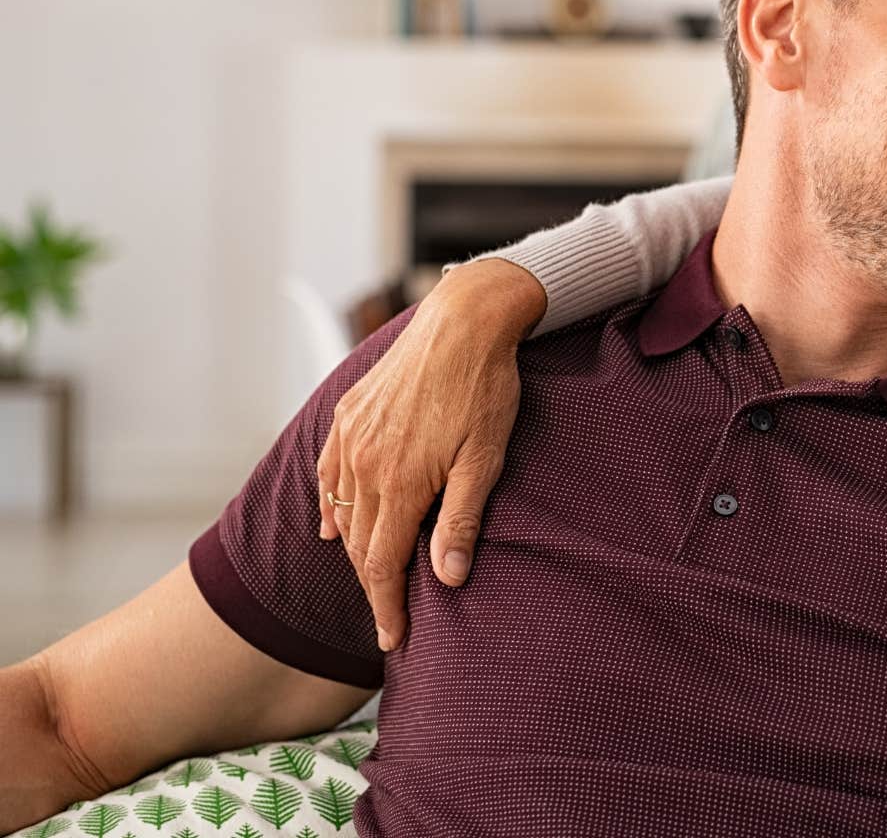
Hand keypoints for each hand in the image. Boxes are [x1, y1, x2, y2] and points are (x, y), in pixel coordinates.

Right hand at [316, 258, 541, 649]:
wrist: (463, 320)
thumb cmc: (484, 388)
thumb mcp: (485, 459)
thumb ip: (461, 520)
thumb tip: (448, 579)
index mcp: (399, 482)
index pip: (383, 564)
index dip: (387, 607)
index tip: (393, 639)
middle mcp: (364, 464)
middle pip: (360, 545)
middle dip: (373, 587)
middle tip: (388, 619)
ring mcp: (351, 438)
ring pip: (343, 511)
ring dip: (355, 550)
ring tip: (371, 579)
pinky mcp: (349, 415)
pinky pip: (329, 473)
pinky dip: (331, 504)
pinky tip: (334, 524)